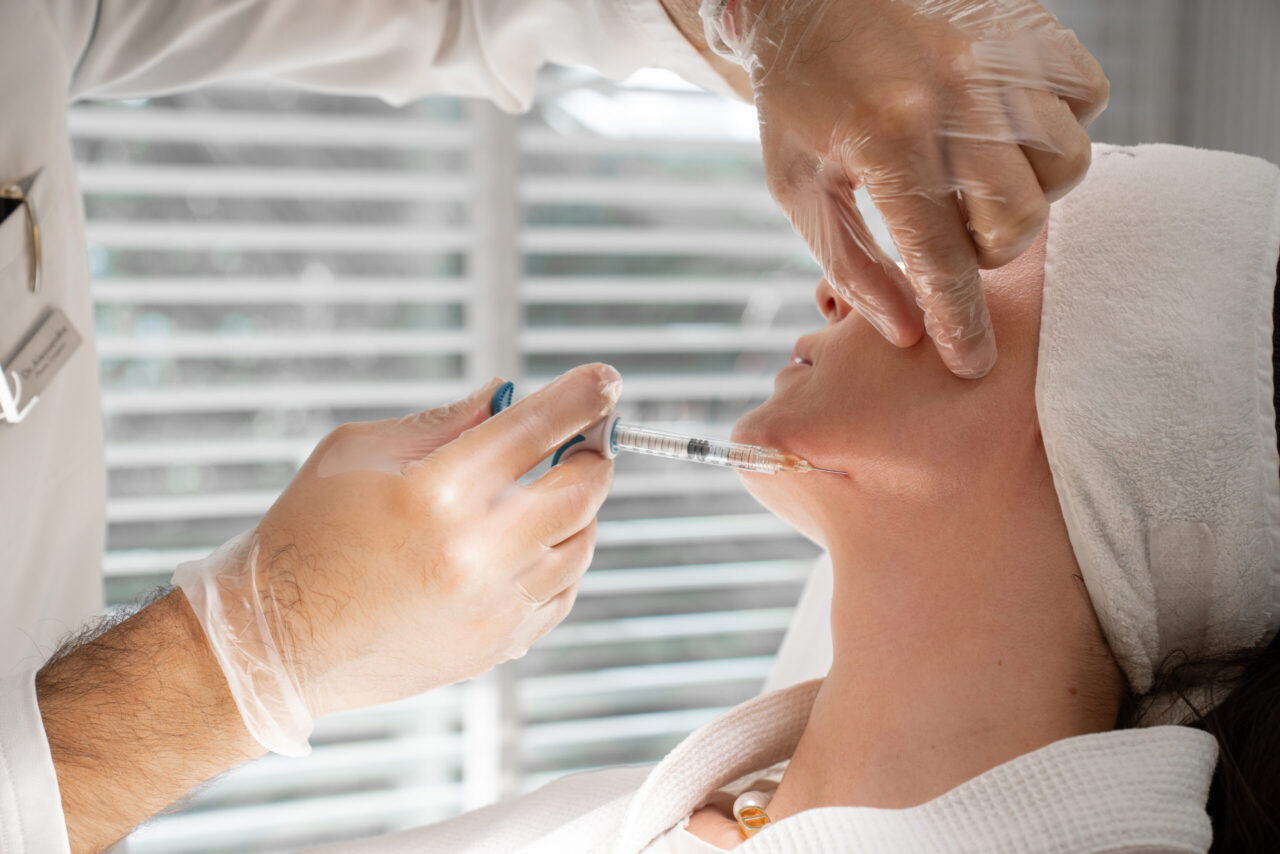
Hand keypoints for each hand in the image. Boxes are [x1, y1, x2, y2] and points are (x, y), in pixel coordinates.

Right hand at [173, 365, 619, 753]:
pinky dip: (561, 559)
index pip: (538, 428)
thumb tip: (506, 397)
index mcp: (437, 493)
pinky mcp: (496, 645)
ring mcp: (492, 607)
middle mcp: (475, 554)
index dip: (583, 397)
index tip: (604, 383)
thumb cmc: (306, 535)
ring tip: (544, 492)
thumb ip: (444, 421)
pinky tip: (530, 544)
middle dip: (592, 454)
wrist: (275, 643)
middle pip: (581, 489)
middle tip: (583, 439)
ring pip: (581, 543)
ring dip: (577, 509)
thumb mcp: (357, 451)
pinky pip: (563, 593)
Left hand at [702, 0, 1107, 376]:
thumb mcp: (798, 185)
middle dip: (990, 249)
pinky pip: (1088, 95)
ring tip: (980, 177)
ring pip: (1066, 163)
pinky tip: (1008, 129)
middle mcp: (951, 99)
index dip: (960, 322)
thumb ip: (849, 265)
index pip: (941, 258)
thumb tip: (909, 333)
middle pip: (1019, 219)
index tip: (972, 362)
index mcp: (885, 141)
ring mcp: (997, 59)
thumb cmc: (799, 98)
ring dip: (1028, 191)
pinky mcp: (1027, 29)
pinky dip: (1061, 123)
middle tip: (953, 230)